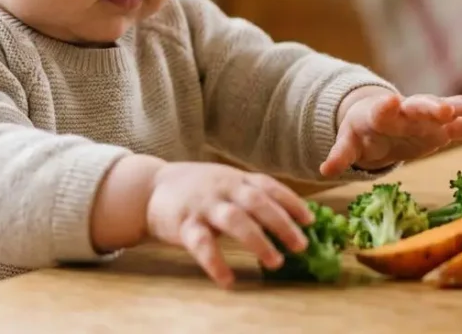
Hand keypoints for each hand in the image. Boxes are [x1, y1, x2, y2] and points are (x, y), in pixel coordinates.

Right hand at [145, 162, 314, 288]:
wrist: (151, 186)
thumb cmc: (198, 188)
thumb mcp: (226, 183)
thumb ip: (251, 196)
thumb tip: (289, 220)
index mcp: (237, 179)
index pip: (270, 187)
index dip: (291, 203)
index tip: (310, 221)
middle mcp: (223, 188)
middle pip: (257, 202)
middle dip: (282, 223)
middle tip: (301, 245)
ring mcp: (204, 205)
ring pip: (235, 220)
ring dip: (258, 241)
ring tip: (275, 262)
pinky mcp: (184, 224)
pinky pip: (202, 244)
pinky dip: (216, 263)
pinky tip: (228, 281)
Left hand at [319, 88, 461, 176]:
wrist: (379, 120)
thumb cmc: (363, 130)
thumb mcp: (350, 141)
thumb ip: (341, 154)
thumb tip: (324, 170)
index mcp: (380, 114)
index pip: (381, 109)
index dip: (385, 106)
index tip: (390, 101)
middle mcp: (407, 110)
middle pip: (419, 105)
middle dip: (430, 107)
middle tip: (443, 109)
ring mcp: (427, 117)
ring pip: (446, 108)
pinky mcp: (441, 128)